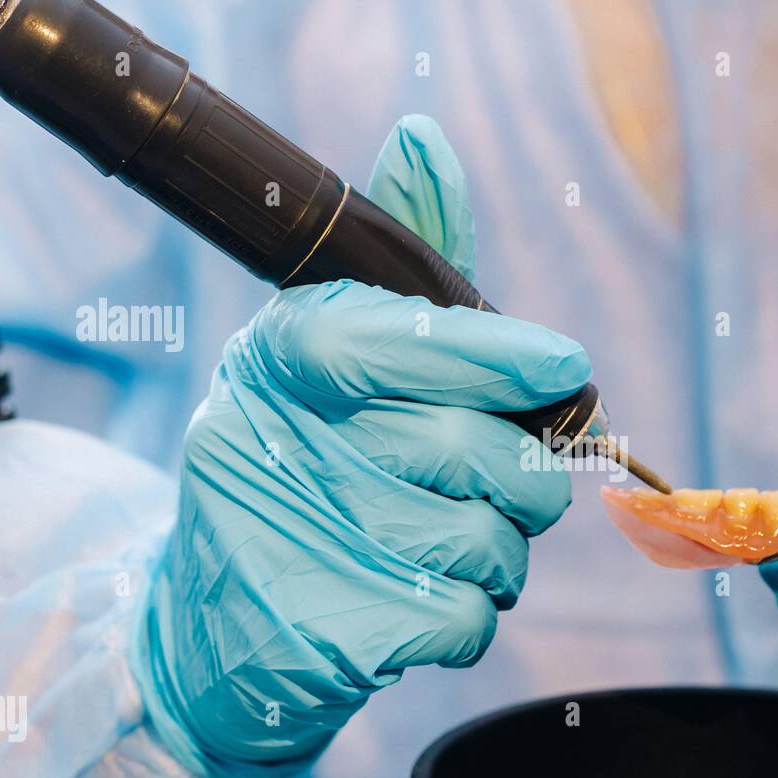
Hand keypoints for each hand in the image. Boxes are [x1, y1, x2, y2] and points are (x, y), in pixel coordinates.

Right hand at [132, 116, 589, 777]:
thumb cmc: (298, 469)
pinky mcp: (337, 635)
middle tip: (515, 478)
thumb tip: (423, 140)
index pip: (408, 340)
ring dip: (498, 548)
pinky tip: (418, 597)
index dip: (500, 354)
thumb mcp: (324, 360)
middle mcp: (284, 444)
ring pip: (487, 541)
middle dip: (525, 474)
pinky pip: (471, 617)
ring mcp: (307, 544)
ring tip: (445, 540)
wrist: (211, 626)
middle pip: (477, 451)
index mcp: (283, 360)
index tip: (566, 367)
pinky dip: (470, 611)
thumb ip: (399, 275)